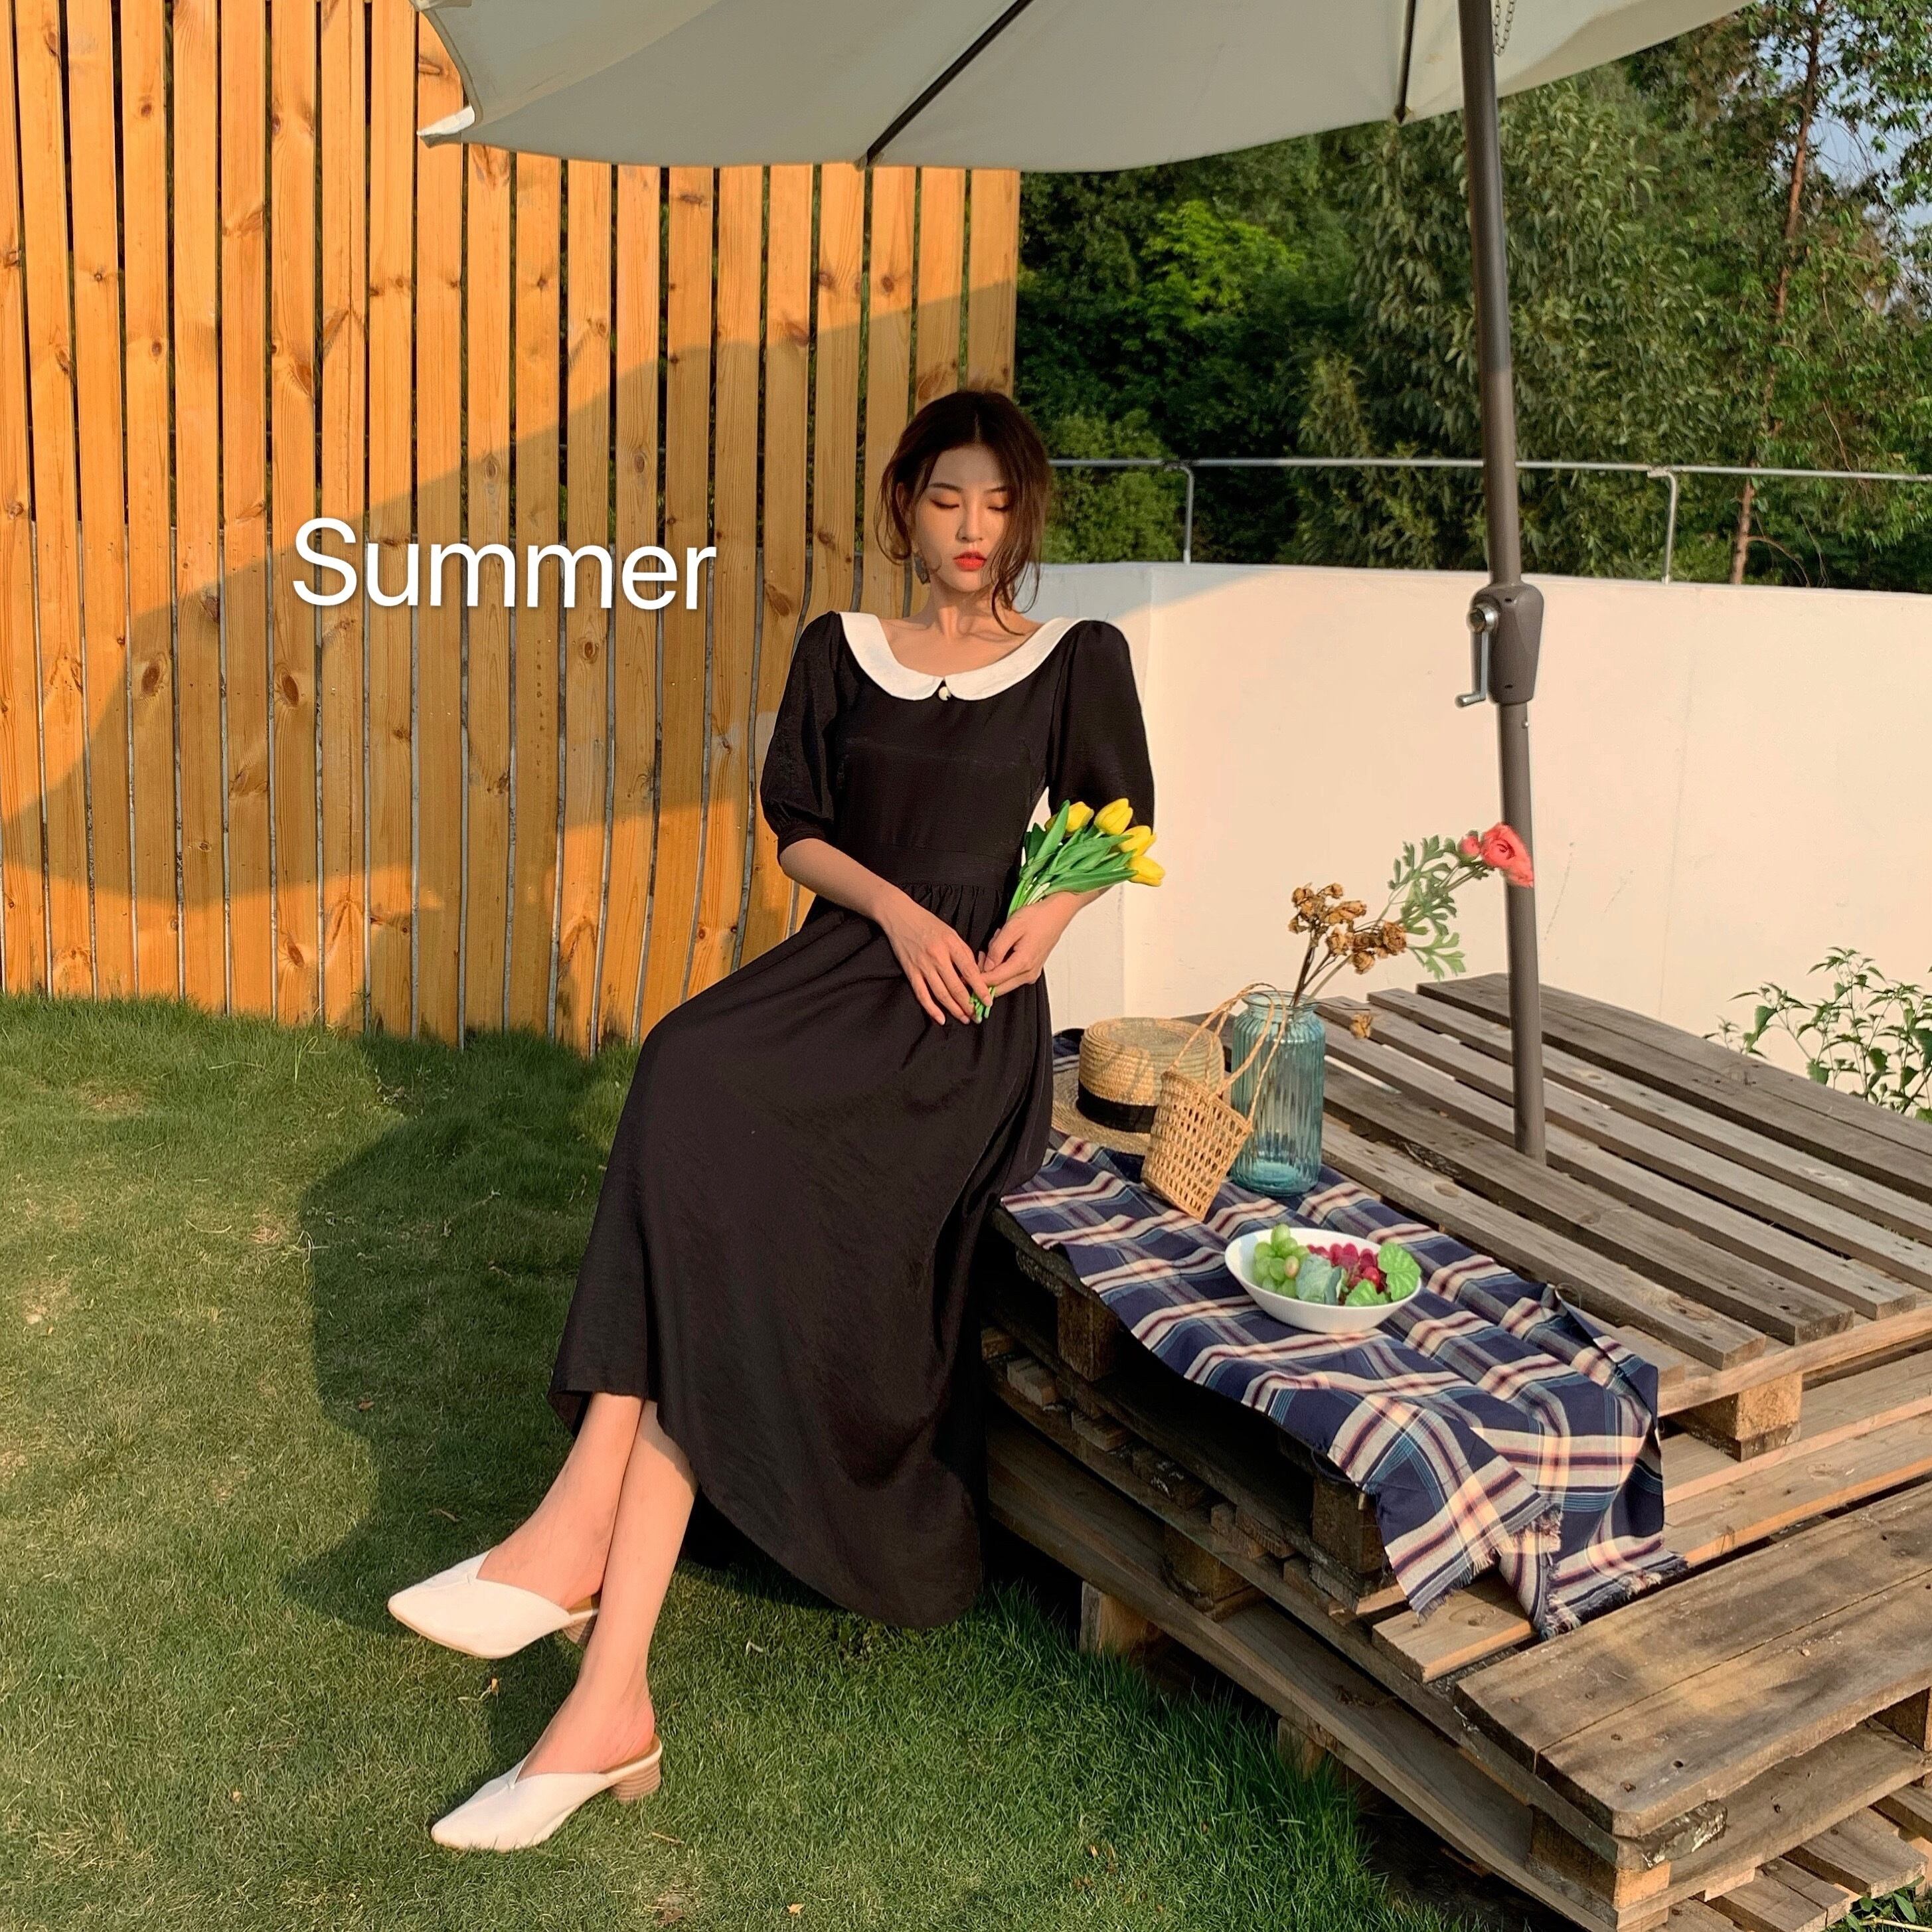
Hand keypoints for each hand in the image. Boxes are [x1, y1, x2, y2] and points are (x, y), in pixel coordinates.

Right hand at [878, 892, 994, 1025]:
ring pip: (940, 993)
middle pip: (956, 987)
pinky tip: (940, 1018)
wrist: (899, 916)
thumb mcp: (951, 932)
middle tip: (977, 1016)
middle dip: (968, 1004)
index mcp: (951, 945)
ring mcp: (922, 966)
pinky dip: (931, 1008)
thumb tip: (974, 974)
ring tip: (964, 1018)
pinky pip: (922, 994)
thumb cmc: (928, 923)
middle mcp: (937, 956)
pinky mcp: (910, 972)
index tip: (988, 1001)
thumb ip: (963, 952)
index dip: (980, 989)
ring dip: (954, 1009)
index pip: (969, 971)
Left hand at [978, 897, 1077, 996]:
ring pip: (1004, 982)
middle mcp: (1028, 974)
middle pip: (998, 988)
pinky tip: (1003, 950)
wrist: (1056, 914)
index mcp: (1023, 963)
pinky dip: (1002, 967)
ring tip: (995, 947)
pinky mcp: (1031, 971)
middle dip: (985, 974)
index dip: (977, 979)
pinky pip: (1011, 976)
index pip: (994, 981)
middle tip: (982, 955)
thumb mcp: (1011, 928)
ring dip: (994, 969)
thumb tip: (986, 967)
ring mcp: (1031, 974)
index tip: (965, 975)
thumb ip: (997, 950)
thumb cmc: (1036, 918)